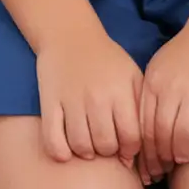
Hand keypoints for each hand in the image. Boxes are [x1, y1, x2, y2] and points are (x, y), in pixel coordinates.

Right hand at [35, 19, 143, 168]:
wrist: (69, 35)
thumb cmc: (106, 60)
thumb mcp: (132, 76)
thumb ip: (139, 109)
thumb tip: (135, 150)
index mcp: (120, 92)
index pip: (131, 137)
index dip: (130, 150)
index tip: (125, 148)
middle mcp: (97, 98)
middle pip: (106, 145)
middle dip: (108, 151)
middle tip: (106, 145)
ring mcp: (71, 101)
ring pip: (80, 146)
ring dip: (86, 153)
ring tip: (88, 146)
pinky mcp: (49, 102)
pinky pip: (52, 138)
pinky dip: (59, 152)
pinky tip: (66, 151)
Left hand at [140, 22, 188, 178]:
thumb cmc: (183, 56)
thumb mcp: (156, 72)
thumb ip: (147, 102)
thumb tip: (140, 144)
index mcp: (159, 84)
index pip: (151, 129)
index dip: (152, 154)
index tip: (154, 166)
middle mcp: (183, 87)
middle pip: (175, 134)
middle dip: (173, 155)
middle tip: (176, 162)